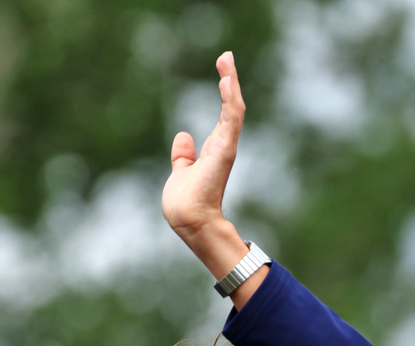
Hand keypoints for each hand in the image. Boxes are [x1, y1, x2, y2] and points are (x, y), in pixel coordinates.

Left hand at [161, 52, 265, 305]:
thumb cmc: (184, 203)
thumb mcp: (181, 171)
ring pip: (233, 110)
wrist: (187, 220)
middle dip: (229, 81)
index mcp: (215, 149)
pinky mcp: (224, 152)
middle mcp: (223, 146)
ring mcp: (226, 148)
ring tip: (226, 61)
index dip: (224, 92)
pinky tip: (227, 82)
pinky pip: (230, 120)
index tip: (223, 70)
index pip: (223, 115)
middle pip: (231, 107)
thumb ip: (183, 155)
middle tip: (226, 56)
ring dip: (230, 84)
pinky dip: (230, 100)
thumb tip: (182, 136)